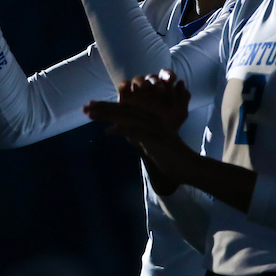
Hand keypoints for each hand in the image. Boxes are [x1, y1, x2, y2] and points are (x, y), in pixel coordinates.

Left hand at [84, 70, 192, 194]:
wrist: (190, 167)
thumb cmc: (172, 159)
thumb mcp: (151, 145)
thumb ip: (139, 138)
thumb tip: (124, 135)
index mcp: (151, 119)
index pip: (126, 110)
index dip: (108, 107)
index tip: (93, 108)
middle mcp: (151, 120)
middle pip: (124, 110)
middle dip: (103, 108)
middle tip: (86, 107)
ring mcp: (153, 128)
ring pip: (127, 116)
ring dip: (108, 114)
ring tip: (91, 114)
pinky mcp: (155, 139)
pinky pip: (135, 131)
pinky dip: (121, 130)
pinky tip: (107, 131)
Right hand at [118, 70, 189, 131]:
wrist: (155, 141)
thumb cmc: (168, 125)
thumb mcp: (180, 113)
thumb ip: (184, 98)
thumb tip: (181, 82)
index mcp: (165, 89)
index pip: (166, 76)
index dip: (168, 74)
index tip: (171, 79)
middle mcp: (151, 89)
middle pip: (152, 77)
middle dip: (157, 82)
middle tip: (160, 91)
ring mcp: (138, 93)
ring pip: (138, 79)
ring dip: (143, 82)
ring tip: (145, 89)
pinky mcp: (125, 99)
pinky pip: (123, 87)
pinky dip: (124, 85)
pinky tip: (127, 86)